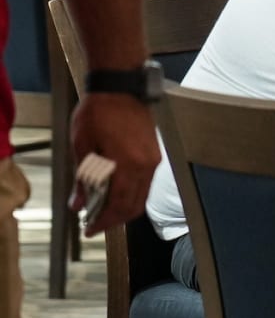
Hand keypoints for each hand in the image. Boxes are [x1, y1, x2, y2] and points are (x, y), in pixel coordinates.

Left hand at [70, 92, 157, 235]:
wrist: (121, 88)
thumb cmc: (99, 113)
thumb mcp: (82, 146)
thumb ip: (82, 178)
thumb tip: (78, 204)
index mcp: (129, 164)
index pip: (119, 204)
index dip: (104, 221)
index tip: (89, 230)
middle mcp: (146, 166)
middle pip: (135, 205)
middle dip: (115, 219)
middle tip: (95, 224)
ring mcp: (153, 160)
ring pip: (142, 196)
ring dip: (123, 208)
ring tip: (102, 210)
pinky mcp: (153, 154)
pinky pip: (145, 183)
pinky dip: (130, 194)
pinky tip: (114, 193)